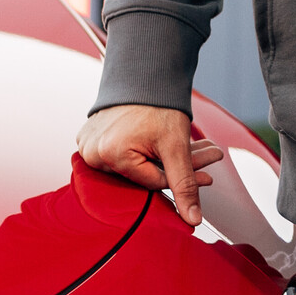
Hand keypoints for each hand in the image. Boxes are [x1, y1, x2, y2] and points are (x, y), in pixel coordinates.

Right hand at [78, 104, 228, 228]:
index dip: (182, 178)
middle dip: (178, 167)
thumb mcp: (176, 147)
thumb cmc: (158, 106)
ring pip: (134, 165)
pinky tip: (163, 143)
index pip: (152, 183)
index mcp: (109, 155)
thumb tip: (192, 219)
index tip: (208, 174)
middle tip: (208, 155)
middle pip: (143, 174)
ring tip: (191, 147)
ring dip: (162, 160)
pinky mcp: (90, 138)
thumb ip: (184, 184)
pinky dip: (144, 151)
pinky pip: (121, 155)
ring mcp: (87, 144)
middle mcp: (92, 153)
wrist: (144, 75)